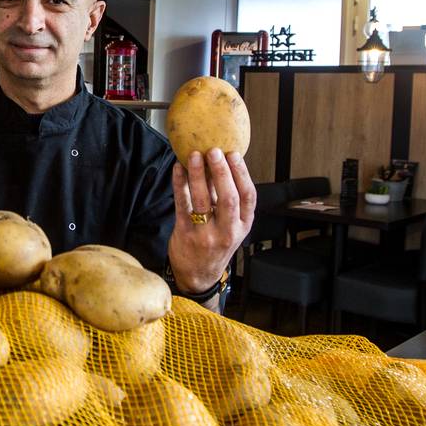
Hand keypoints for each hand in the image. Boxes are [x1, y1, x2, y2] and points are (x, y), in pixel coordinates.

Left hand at [168, 148, 256, 293]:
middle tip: (214, 151)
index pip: (248, 196)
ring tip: (194, 155)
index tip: (234, 154)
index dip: (241, 173)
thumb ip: (227, 199)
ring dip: (198, 175)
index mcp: (243, 225)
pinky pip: (182, 205)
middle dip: (221, 171)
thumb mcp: (231, 226)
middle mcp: (227, 231)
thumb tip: (220, 162)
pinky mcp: (185, 234)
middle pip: (228, 197)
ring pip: (203, 200)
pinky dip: (180, 184)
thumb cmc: (215, 243)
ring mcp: (206, 234)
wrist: (198, 275)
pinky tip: (178, 169)